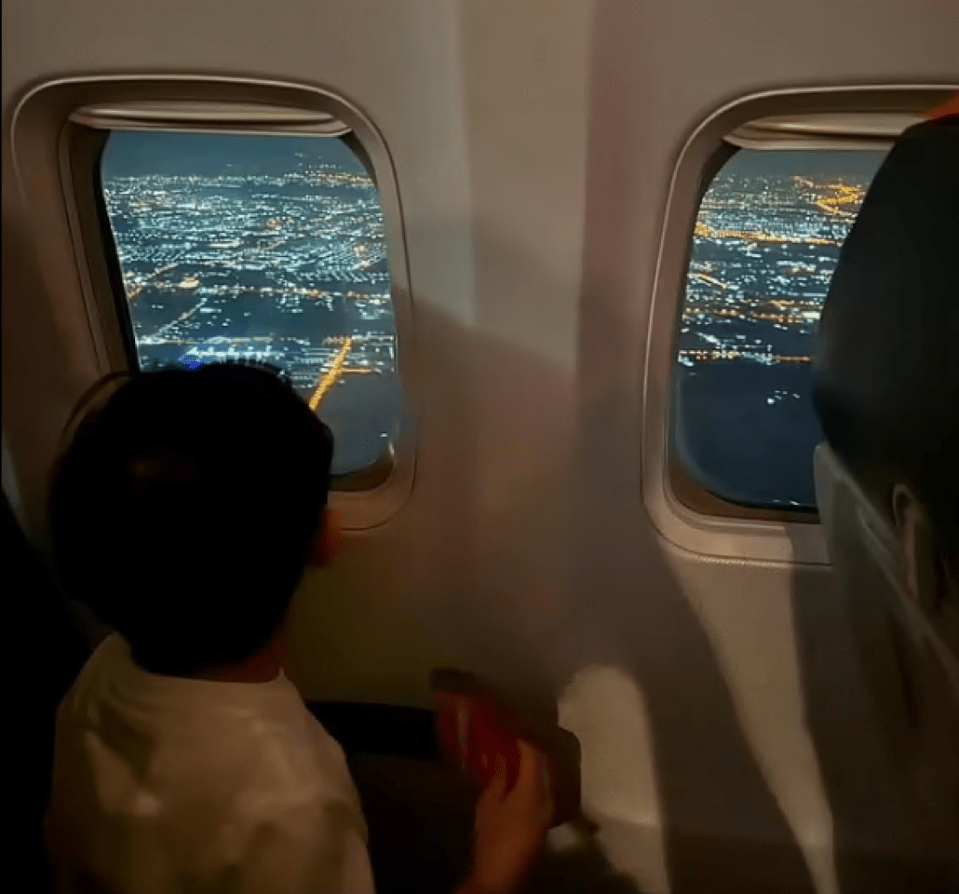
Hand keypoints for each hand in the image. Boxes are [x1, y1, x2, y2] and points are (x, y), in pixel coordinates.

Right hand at [466, 739, 554, 893]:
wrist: (502, 874)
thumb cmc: (492, 837)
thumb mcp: (490, 803)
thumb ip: (499, 777)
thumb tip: (502, 757)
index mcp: (533, 791)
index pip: (534, 757)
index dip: (523, 743)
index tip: (510, 734)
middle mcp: (548, 798)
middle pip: (544, 766)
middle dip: (530, 753)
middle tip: (511, 745)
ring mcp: (549, 810)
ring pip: (545, 779)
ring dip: (532, 767)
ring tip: (512, 761)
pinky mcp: (546, 821)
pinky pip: (543, 791)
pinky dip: (533, 781)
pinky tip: (518, 781)